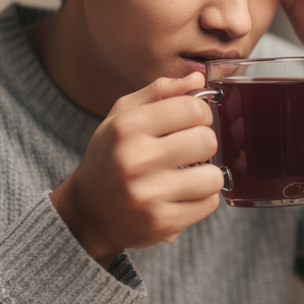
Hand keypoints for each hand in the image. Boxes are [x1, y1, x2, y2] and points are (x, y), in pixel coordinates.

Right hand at [50, 72, 223, 265]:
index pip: (192, 108)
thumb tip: (198, 79)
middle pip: (207, 141)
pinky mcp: (162, 223)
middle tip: (189, 150)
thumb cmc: (111, 158)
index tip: (192, 122)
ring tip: (188, 174)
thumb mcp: (123, 117)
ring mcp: (149, 195)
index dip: (201, 113)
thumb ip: (159, 92)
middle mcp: (136, 160)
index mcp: (127, 128)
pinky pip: (210, 204)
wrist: (88, 213)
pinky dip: (203, 198)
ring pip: (214, 176)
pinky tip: (183, 194)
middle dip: (204, 144)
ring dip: (207, 175)